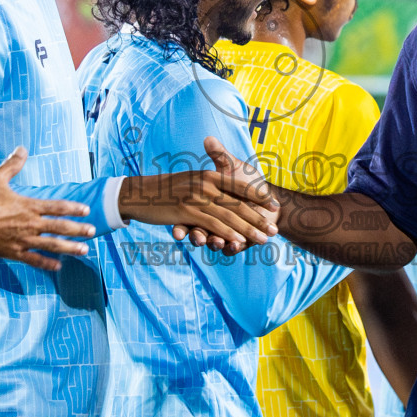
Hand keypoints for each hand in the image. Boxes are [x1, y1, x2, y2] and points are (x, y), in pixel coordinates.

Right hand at [0, 147, 94, 270]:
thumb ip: (12, 164)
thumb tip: (22, 148)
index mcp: (28, 206)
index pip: (57, 207)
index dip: (73, 208)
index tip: (86, 210)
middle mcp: (29, 224)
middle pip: (60, 228)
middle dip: (78, 230)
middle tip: (92, 232)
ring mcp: (22, 240)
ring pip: (51, 246)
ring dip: (69, 248)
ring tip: (84, 251)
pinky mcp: (13, 252)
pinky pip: (34, 260)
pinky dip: (47, 264)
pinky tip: (58, 266)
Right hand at [121, 136, 277, 252]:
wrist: (140, 193)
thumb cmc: (169, 188)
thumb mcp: (193, 180)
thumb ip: (211, 177)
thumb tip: (230, 177)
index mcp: (210, 175)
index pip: (241, 185)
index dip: (259, 196)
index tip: (275, 206)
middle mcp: (206, 184)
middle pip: (238, 203)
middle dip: (258, 217)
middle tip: (275, 229)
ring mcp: (196, 198)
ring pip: (228, 216)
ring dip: (248, 229)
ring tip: (264, 239)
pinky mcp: (186, 213)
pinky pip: (211, 224)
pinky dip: (226, 233)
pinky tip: (238, 242)